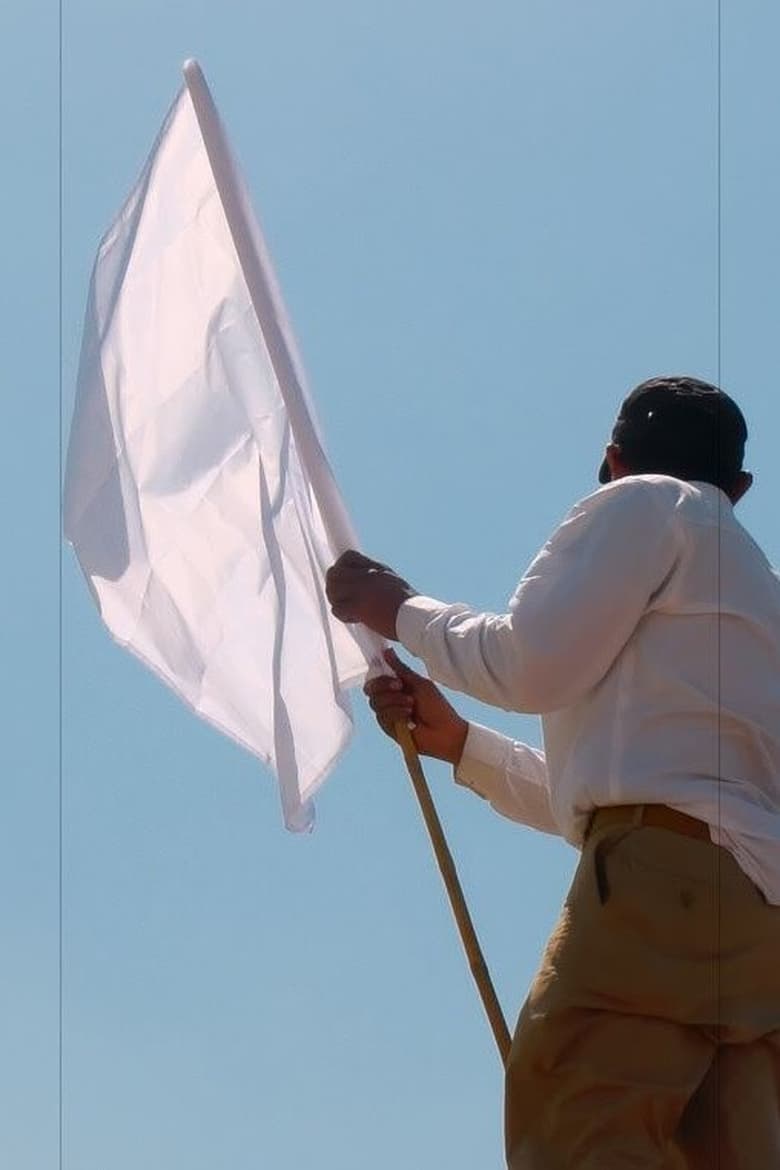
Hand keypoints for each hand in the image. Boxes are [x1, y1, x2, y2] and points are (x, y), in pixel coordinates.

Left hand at [325, 550, 416, 640]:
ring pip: (333, 590)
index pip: (348, 557)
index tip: (344, 578)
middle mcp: (366, 576)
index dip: (342, 566)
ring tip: (346, 607)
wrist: (416, 617)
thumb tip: (360, 581)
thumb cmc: (408, 605)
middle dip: (333, 583)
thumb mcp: (392, 582)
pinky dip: (342, 615)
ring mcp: (362, 591)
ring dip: (336, 600)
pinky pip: (338, 608)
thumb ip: (375, 578)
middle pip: (335, 572)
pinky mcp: (359, 608)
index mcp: (376, 568)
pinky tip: (353, 618)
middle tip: (338, 595)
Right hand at [364, 649, 468, 764]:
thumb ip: (400, 669)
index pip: (376, 678)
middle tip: (401, 687)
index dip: (380, 676)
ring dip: (395, 701)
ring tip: (412, 705)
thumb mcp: (419, 683)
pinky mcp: (388, 728)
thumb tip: (387, 651)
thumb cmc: (436, 706)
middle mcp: (389, 699)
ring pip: (376, 703)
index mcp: (396, 687)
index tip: (395, 678)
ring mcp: (387, 714)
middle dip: (385, 687)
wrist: (445, 731)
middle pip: (371, 689)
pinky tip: (409, 717)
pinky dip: (396, 713)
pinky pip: (382, 716)